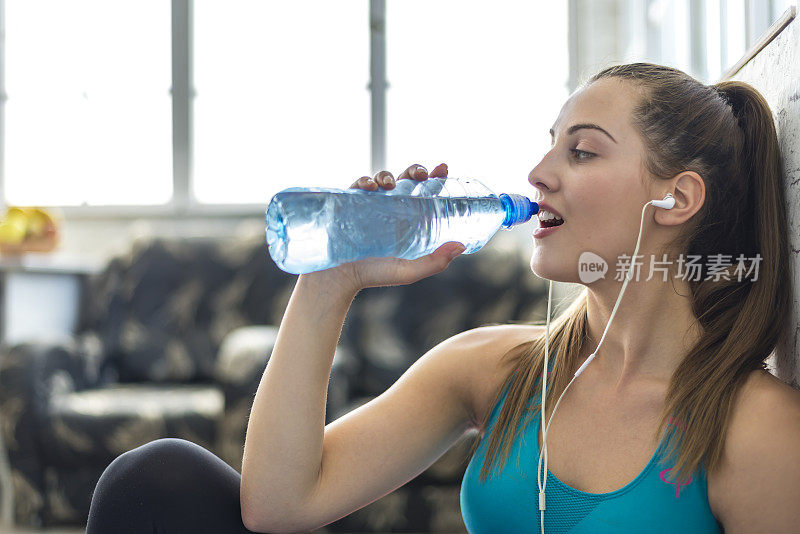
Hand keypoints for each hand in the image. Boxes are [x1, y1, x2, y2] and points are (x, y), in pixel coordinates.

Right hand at [301, 163, 465, 292]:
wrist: (337, 279)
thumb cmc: (373, 276)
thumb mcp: (408, 271)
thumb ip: (435, 261)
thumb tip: (461, 245)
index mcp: (406, 220)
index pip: (423, 193)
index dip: (434, 178)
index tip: (443, 168)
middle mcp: (389, 209)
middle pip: (404, 180)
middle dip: (413, 170)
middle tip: (421, 174)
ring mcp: (368, 205)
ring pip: (381, 179)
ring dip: (387, 175)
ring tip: (390, 184)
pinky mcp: (348, 204)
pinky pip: (356, 185)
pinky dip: (363, 181)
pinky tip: (369, 187)